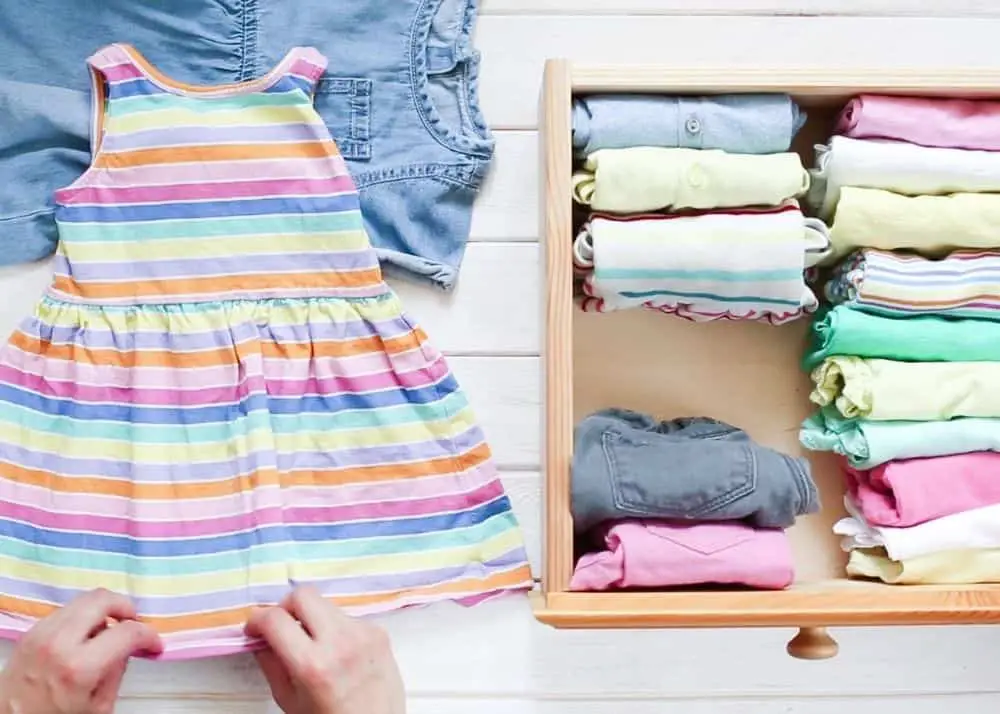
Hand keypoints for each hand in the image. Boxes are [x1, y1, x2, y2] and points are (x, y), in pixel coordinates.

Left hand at [0, 588, 162, 713]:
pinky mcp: (31, 631)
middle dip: (125, 607)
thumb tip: (128, 648)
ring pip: (84, 599)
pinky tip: (86, 634)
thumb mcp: (98, 707)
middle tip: (133, 623)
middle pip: (103, 599)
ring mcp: (41, 633)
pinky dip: (83, 616)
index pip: (127, 632)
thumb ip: (117, 672)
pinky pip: (66, 609)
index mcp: (79, 667)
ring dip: (103, 610)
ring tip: (110, 629)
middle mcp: (59, 643)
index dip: (149, 635)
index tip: (153, 643)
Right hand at [245, 586, 403, 713]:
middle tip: (282, 627)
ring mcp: (363, 633)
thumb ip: (270, 663)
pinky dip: (335, 628)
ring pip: (326, 604)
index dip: (257, 619)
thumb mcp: (290, 700)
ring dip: (313, 618)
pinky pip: (347, 617)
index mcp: (313, 665)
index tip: (254, 626)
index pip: (276, 619)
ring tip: (313, 643)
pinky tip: (338, 651)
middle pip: (303, 595)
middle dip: (286, 607)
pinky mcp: (379, 631)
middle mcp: (340, 642)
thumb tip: (258, 635)